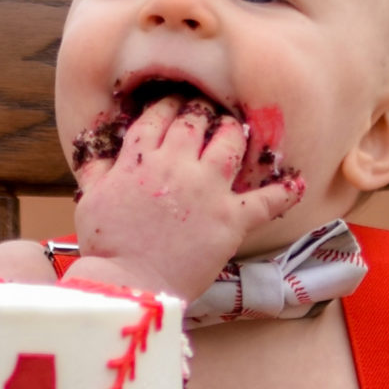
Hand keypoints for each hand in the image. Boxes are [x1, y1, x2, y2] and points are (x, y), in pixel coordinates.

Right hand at [70, 97, 304, 303]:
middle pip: (196, 120)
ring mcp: (207, 189)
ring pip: (230, 142)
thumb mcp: (90, 199)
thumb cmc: (104, 247)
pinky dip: (285, 192)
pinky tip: (298, 183)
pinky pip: (266, 201)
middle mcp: (177, 163)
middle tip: (207, 115)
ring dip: (235, 133)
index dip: (168, 106)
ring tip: (237, 132)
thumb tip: (93, 149)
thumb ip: (97, 169)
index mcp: (140, 157)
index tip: (174, 106)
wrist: (128, 283)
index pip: (159, 115)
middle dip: (202, 113)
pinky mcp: (231, 220)